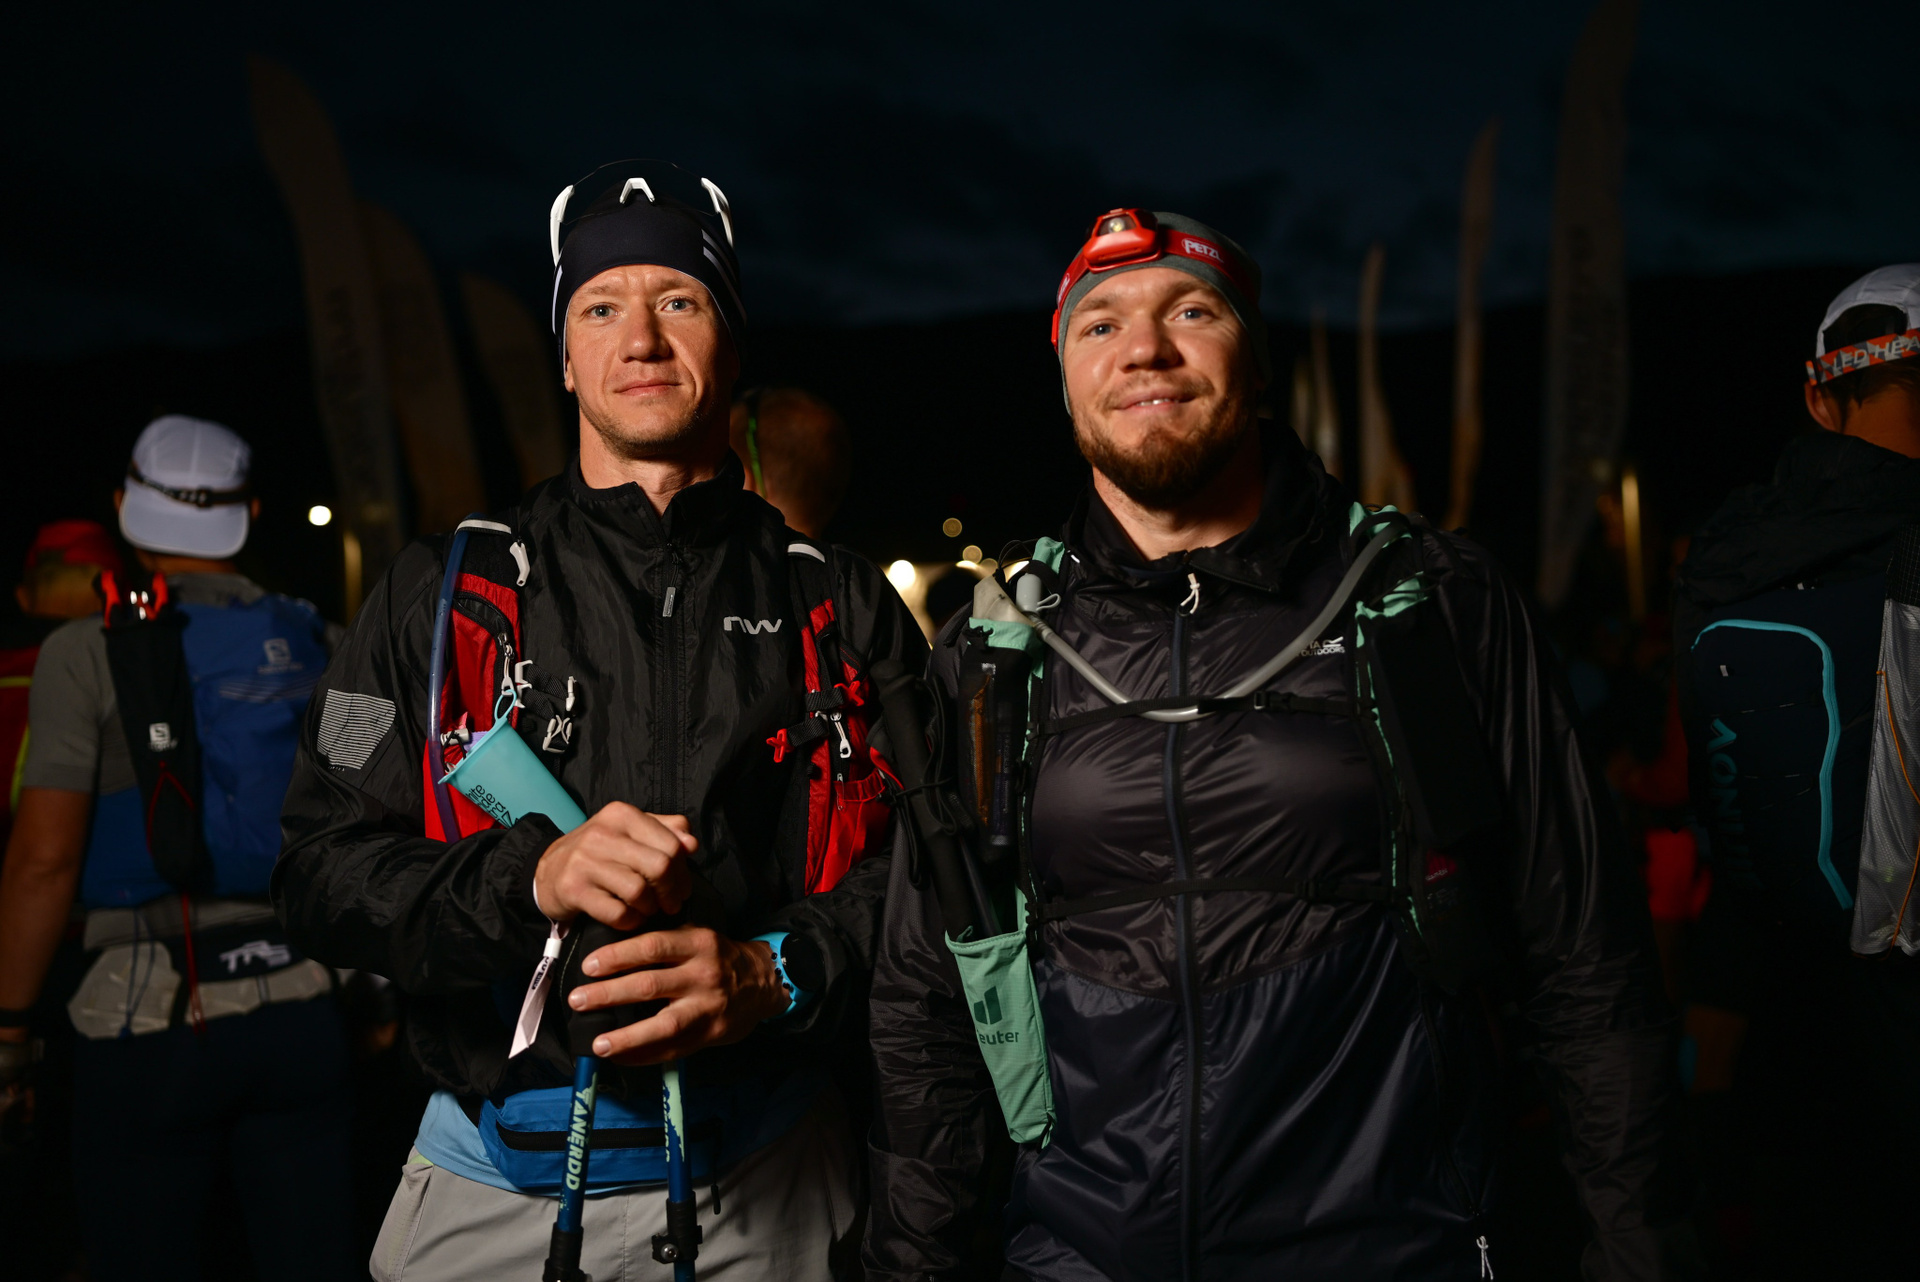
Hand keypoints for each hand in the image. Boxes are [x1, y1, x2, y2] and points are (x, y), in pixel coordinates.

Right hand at [533, 803, 696, 929]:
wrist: (548, 870)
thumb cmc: (599, 853)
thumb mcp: (630, 832)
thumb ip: (665, 831)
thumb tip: (692, 844)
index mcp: (622, 815)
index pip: (672, 844)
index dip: (684, 871)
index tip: (681, 886)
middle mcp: (602, 834)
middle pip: (660, 867)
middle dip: (672, 891)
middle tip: (671, 904)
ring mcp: (585, 862)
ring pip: (639, 891)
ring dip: (651, 908)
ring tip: (648, 910)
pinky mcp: (574, 890)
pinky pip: (618, 913)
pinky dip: (631, 921)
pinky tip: (630, 918)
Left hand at [566, 927, 788, 1064]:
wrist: (764, 982)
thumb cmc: (718, 957)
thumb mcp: (697, 937)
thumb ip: (663, 942)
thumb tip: (612, 955)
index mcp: (698, 944)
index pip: (652, 947)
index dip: (618, 956)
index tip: (589, 966)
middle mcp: (704, 975)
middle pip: (650, 986)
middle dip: (609, 994)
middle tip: (578, 1000)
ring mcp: (708, 1008)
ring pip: (663, 1025)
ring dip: (627, 1036)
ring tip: (599, 1044)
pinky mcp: (711, 1034)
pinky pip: (673, 1049)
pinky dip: (644, 1055)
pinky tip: (620, 1057)